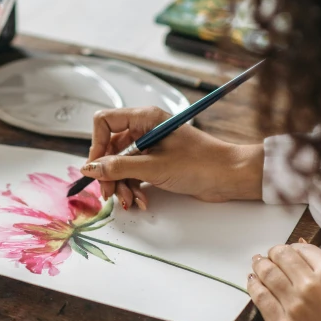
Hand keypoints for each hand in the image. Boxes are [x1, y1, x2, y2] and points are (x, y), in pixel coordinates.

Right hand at [80, 106, 263, 209]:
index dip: (97, 145)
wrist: (230, 176)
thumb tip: (89, 168)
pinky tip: (141, 201)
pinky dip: (134, 188)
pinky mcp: (158, 163)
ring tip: (131, 202)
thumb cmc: (200, 163)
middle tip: (109, 194)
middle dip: (108, 173)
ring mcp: (151, 148)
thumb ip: (118, 167)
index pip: (105, 123)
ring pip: (122, 165)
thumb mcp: (154, 167)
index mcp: (145, 119)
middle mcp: (145, 130)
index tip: (96, 168)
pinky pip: (135, 174)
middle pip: (111, 149)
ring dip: (122, 185)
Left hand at [248, 242, 320, 320]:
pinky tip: (252, 282)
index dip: (292, 249)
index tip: (288, 252)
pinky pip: (259, 297)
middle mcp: (309, 285)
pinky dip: (253, 286)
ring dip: (260, 266)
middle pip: (281, 257)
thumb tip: (302, 246)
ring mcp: (292, 304)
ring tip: (257, 264)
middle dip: (273, 254)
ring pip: (267, 274)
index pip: (301, 249)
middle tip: (269, 256)